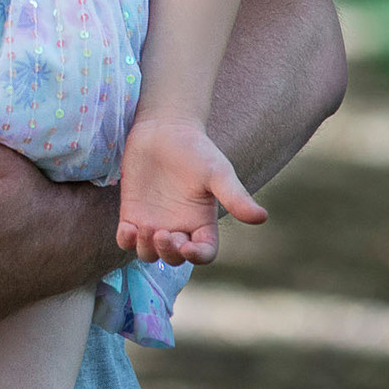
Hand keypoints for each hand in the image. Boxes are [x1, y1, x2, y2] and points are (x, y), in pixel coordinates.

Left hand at [116, 115, 266, 264]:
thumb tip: (262, 217)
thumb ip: (235, 197)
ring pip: (149, 253)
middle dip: (169, 253)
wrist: (163, 129)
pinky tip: (129, 227)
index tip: (187, 247)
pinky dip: (126, 241)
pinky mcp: (132, 214)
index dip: (197, 257)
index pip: (204, 253)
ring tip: (145, 228)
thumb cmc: (195, 149)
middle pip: (174, 259)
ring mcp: (153, 222)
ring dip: (147, 249)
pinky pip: (126, 240)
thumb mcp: (218, 173)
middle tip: (163, 233)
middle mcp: (179, 227)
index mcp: (202, 222)